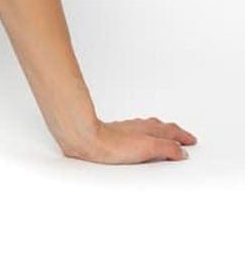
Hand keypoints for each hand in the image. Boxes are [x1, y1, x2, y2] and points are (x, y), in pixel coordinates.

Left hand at [61, 116, 196, 163]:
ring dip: (159, 133)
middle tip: (182, 138)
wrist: (87, 140)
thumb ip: (167, 149)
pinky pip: (136, 133)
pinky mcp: (115, 136)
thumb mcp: (148, 147)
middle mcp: (139, 127)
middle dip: (174, 133)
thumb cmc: (113, 144)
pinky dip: (144, 136)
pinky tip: (137, 140)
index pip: (172, 132)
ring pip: (148, 129)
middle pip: (162, 128)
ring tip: (164, 137)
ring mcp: (127, 130)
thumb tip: (181, 151)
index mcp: (151, 129)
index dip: (183, 137)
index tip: (191, 141)